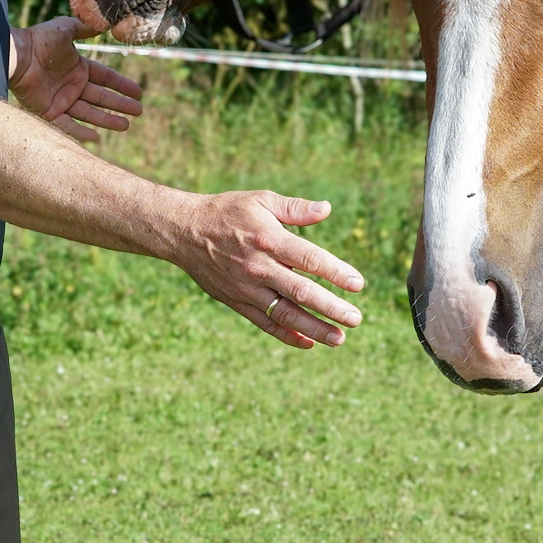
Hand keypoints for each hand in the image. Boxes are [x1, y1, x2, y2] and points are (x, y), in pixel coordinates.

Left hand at [10, 16, 144, 141]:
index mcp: (78, 67)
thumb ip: (84, 28)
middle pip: (101, 97)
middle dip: (120, 105)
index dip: (122, 85)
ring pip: (89, 113)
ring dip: (107, 120)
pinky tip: (97, 138)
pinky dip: (81, 133)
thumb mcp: (66, 29)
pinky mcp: (48, 112)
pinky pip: (67, 125)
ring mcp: (61, 100)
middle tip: (139, 111)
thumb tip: (103, 23)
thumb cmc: (39, 40)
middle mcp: (72, 85)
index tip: (139, 93)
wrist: (16, 55)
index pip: (105, 78)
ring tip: (126, 125)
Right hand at [171, 190, 367, 347]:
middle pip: (301, 292)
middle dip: (331, 308)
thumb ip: (295, 208)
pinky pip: (264, 323)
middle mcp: (259, 267)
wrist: (183, 232)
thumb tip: (326, 209)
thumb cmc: (228, 212)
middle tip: (356, 319)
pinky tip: (308, 343)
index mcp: (269, 239)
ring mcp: (246, 288)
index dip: (336, 272)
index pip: (310, 259)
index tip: (358, 284)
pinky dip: (287, 335)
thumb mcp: (261, 200)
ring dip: (313, 328)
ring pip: (284, 313)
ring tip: (339, 338)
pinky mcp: (236, 301)